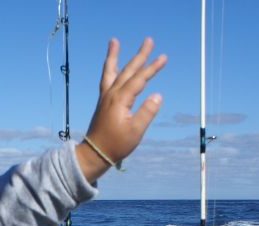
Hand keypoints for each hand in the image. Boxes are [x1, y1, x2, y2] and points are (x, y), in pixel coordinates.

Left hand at [77, 37, 166, 181]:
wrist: (95, 153)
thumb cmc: (116, 144)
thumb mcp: (135, 131)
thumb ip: (147, 112)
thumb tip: (157, 95)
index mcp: (120, 100)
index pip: (139, 79)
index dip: (152, 67)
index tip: (163, 57)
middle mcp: (111, 94)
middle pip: (127, 70)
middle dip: (139, 55)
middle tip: (149, 40)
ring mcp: (105, 97)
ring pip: (111, 71)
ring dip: (114, 56)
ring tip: (114, 41)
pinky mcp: (103, 102)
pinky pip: (106, 79)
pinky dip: (109, 68)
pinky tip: (112, 65)